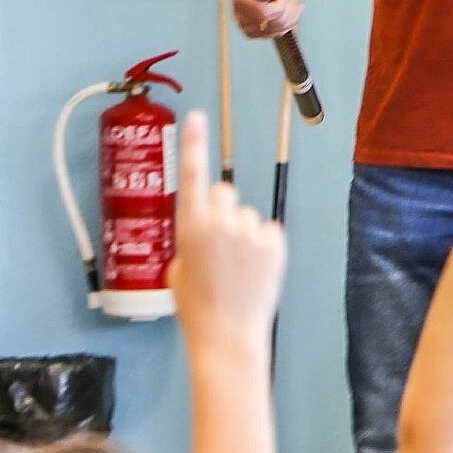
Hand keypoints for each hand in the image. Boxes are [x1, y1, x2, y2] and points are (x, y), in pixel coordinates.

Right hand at [170, 111, 287, 353]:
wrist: (227, 335)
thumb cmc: (196, 306)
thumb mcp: (178, 268)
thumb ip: (191, 239)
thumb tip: (203, 229)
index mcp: (189, 227)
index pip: (192, 176)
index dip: (194, 144)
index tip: (197, 116)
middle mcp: (219, 222)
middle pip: (224, 191)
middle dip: (221, 210)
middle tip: (220, 242)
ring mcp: (249, 232)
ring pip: (247, 215)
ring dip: (243, 233)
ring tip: (237, 267)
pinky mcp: (274, 243)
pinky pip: (268, 231)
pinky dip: (263, 246)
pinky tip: (255, 270)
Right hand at [231, 0, 303, 38]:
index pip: (263, 13)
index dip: (280, 5)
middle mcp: (240, 15)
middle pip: (273, 23)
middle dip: (288, 8)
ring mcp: (247, 25)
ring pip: (277, 30)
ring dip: (291, 16)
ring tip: (293, 1)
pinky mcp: (255, 31)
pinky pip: (276, 33)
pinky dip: (289, 23)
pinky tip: (292, 11)